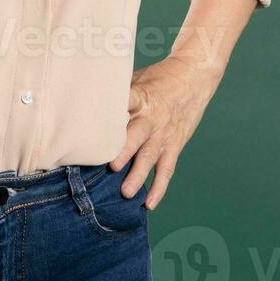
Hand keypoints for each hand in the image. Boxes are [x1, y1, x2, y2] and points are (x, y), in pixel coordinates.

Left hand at [109, 57, 221, 210]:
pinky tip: (149, 204)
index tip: (95, 123)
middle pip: (137, 135)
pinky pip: (167, 169)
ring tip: (126, 193)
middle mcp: (151, 117)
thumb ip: (117, 92)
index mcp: (140, 97)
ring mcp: (163, 133)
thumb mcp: (138, 78)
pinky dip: (159, 187)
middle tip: (111, 167)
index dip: (112, 112)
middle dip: (124, 151)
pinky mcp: (174, 145)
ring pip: (150, 157)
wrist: (194, 76)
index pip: (125, 103)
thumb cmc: (159, 78)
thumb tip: (85, 96)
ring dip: (138, 175)